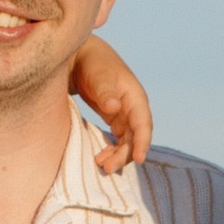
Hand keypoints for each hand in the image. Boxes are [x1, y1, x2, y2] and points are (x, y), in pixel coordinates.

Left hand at [70, 36, 152, 175]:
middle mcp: (133, 107)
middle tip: (107, 167)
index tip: (139, 159)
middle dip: (125, 154)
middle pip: (136, 137)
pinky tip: (100, 158)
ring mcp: (125, 114)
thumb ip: (105, 91)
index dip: (142, 142)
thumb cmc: (91, 62)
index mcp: (135, 96)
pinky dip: (112, 150)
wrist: (80, 56)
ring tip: (102, 165)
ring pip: (128, 141)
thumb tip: (113, 107)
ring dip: (118, 155)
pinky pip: (119, 140)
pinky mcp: (114, 118)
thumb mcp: (98, 74)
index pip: (143, 123)